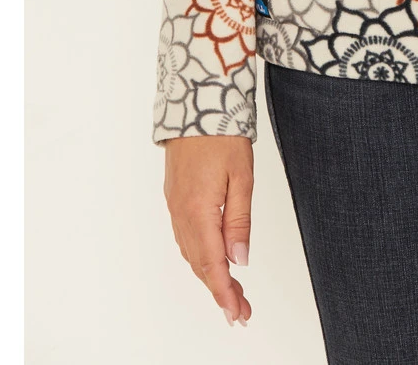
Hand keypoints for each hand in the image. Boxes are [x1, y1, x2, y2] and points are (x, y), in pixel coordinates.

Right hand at [162, 134, 253, 324]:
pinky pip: (186, 237)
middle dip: (220, 290)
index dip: (224, 293)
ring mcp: (175, 206)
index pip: (211, 263)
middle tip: (241, 312)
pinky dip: (201, 256)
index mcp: (198, 210)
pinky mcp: (176, 198)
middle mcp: (181, 213)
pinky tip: (214, 261)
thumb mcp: (241, 175)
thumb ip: (239, 220)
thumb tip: (240, 260)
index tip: (237, 314)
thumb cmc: (221, 134)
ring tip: (233, 292)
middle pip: (200, 263)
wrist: (195, 102)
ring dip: (210, 275)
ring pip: (192, 252)